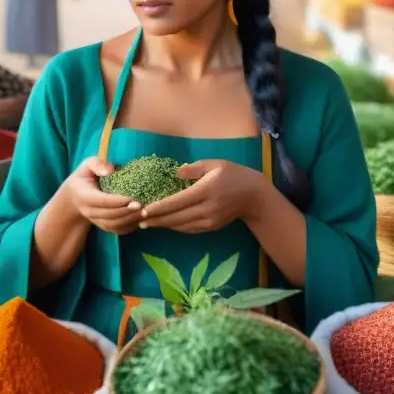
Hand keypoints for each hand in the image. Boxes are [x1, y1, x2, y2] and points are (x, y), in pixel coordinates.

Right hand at [59, 157, 140, 234]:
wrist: (74, 197)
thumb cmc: (84, 178)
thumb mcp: (86, 166)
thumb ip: (97, 164)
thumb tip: (111, 170)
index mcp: (84, 196)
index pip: (101, 201)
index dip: (116, 201)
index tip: (131, 198)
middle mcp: (89, 212)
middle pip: (109, 215)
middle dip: (126, 212)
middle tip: (141, 205)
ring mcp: (96, 221)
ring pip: (113, 225)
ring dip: (129, 220)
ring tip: (144, 212)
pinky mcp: (103, 226)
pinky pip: (116, 230)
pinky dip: (129, 227)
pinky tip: (140, 219)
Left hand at [138, 160, 265, 232]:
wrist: (254, 196)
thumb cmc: (233, 174)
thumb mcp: (215, 164)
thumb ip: (194, 168)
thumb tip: (176, 172)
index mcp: (205, 190)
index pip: (177, 202)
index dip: (159, 207)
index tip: (143, 210)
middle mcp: (206, 208)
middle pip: (176, 217)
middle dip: (156, 220)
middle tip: (138, 220)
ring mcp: (209, 220)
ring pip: (181, 226)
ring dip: (164, 225)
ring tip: (148, 223)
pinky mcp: (211, 227)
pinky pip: (189, 229)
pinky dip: (176, 227)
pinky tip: (166, 223)